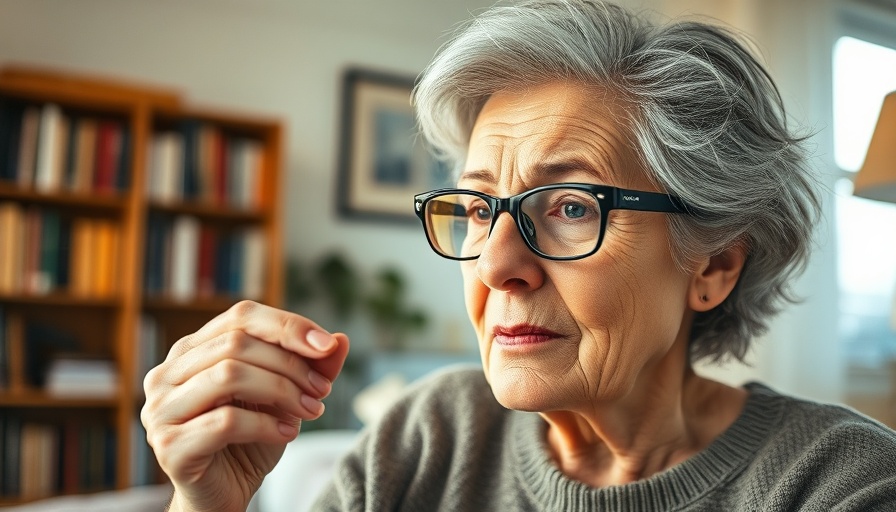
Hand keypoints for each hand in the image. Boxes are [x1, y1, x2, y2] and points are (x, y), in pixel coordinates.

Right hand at [140, 301, 349, 511]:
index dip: (287, 325)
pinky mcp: (169, 446)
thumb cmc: (250, 440)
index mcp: (191, 350)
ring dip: (281, 390)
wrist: (224, 495)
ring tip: (310, 410)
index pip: (241, 316)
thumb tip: (340, 339)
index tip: (328, 346)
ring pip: (229, 376)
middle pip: (236, 344)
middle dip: (290, 364)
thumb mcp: (286, 397)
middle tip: (322, 390)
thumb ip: (311, 368)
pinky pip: (225, 421)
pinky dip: (267, 425)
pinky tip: (288, 434)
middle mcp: (166, 373)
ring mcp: (161, 409)